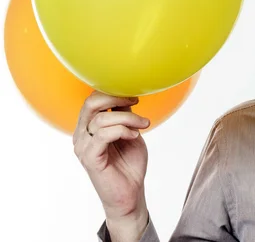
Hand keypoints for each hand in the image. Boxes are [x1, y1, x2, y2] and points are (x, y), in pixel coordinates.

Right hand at [73, 90, 150, 238]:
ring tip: (143, 125)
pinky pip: (103, 135)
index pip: (92, 100)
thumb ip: (123, 116)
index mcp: (88, 127)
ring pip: (101, 120)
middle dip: (115, 98)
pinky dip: (122, 131)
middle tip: (135, 102)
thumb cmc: (129, 163)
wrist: (131, 191)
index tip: (134, 97)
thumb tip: (126, 95)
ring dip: (127, 119)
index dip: (112, 92)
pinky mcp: (90, 158)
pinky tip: (134, 136)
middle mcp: (82, 135)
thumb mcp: (129, 132)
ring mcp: (84, 147)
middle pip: (90, 104)